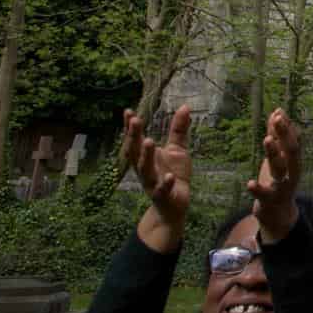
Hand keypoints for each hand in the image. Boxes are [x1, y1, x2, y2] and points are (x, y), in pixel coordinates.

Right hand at [122, 105, 192, 246]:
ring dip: (146, 156)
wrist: (174, 206)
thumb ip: (178, 130)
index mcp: (145, 158)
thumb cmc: (172, 174)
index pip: (135, 140)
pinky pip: (162, 190)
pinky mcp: (164, 196)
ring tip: (149, 141)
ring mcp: (152, 183)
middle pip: (136, 152)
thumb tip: (184, 106)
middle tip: (135, 120)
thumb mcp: (177, 149)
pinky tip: (169, 176)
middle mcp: (145, 169)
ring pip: (145, 170)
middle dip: (134, 137)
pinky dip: (165, 183)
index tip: (128, 111)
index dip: (129, 127)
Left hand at [246, 109, 302, 241]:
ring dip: (274, 153)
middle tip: (278, 120)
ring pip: (280, 168)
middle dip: (285, 134)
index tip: (279, 112)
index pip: (293, 139)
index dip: (287, 126)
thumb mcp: (278, 157)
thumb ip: (277, 136)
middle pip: (292, 150)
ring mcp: (283, 185)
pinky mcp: (271, 200)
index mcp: (293, 160)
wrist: (279, 214)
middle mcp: (292, 171)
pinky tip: (249, 183)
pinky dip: (258, 189)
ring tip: (266, 140)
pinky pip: (265, 194)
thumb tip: (278, 111)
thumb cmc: (278, 181)